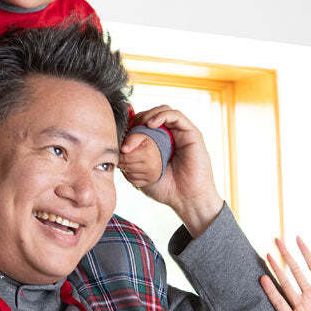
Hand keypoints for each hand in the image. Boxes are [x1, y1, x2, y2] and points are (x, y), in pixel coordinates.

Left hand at [119, 131, 163, 189]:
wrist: (159, 153)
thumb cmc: (146, 144)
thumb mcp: (140, 137)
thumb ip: (131, 141)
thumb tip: (123, 150)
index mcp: (147, 153)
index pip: (126, 158)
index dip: (119, 156)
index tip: (119, 154)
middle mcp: (151, 166)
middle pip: (127, 167)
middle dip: (121, 163)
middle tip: (121, 159)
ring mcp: (151, 175)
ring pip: (129, 175)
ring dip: (125, 170)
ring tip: (128, 163)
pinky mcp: (149, 181)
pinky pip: (133, 182)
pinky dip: (129, 176)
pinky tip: (131, 170)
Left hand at [128, 105, 222, 237]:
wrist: (186, 200)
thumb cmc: (166, 190)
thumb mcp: (141, 174)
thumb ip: (130, 160)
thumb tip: (119, 146)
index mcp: (160, 144)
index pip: (145, 124)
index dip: (133, 124)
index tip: (123, 132)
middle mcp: (172, 136)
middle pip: (153, 115)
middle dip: (139, 118)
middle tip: (129, 127)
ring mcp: (182, 134)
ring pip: (164, 111)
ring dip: (149, 114)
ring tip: (140, 125)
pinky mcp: (192, 133)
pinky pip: (176, 116)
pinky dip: (162, 115)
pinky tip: (151, 125)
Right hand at [260, 237, 310, 310]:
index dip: (306, 253)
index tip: (297, 238)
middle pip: (297, 272)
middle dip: (287, 255)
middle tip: (276, 239)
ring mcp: (302, 309)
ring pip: (286, 284)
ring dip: (277, 270)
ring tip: (267, 255)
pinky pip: (280, 304)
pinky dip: (272, 292)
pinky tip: (264, 280)